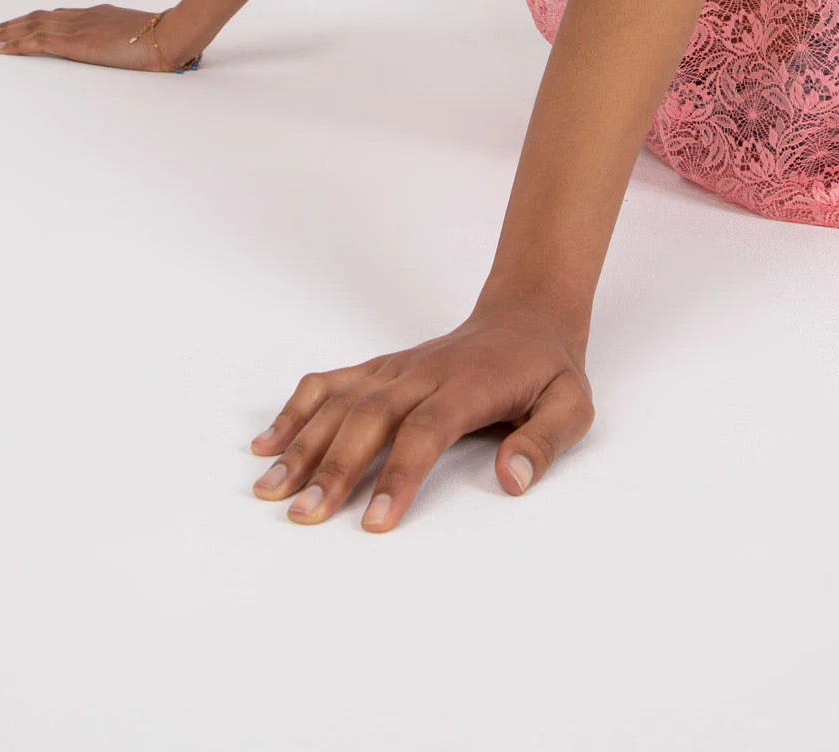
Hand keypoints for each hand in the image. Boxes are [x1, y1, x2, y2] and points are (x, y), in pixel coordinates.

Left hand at [0, 4, 195, 71]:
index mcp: (100, 15)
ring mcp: (79, 28)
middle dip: (13, 23)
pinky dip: (15, 44)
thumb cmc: (165, 38)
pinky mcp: (75, 43)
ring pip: (32, 26)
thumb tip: (131, 49)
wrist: (171, 34)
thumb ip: (128, 40)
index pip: (59, 16)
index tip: (21, 24)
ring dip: (6, 31)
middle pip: (40, 18)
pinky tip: (0, 48)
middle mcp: (85, 17)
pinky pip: (36, 42)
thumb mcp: (142, 37)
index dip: (37, 21)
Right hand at [249, 304, 594, 530]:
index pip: (425, 431)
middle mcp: (423, 373)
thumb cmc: (547, 370)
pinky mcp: (381, 368)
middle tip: (303, 518)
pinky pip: (332, 383)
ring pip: (341, 401)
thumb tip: (511, 481)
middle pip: (369, 418)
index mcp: (469, 386)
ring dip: (303, 444)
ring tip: (269, 490)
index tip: (374, 522)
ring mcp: (397, 368)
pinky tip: (267, 444)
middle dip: (334, 469)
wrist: (527, 316)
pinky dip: (296, 410)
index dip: (398, 474)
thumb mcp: (571, 406)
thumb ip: (543, 443)